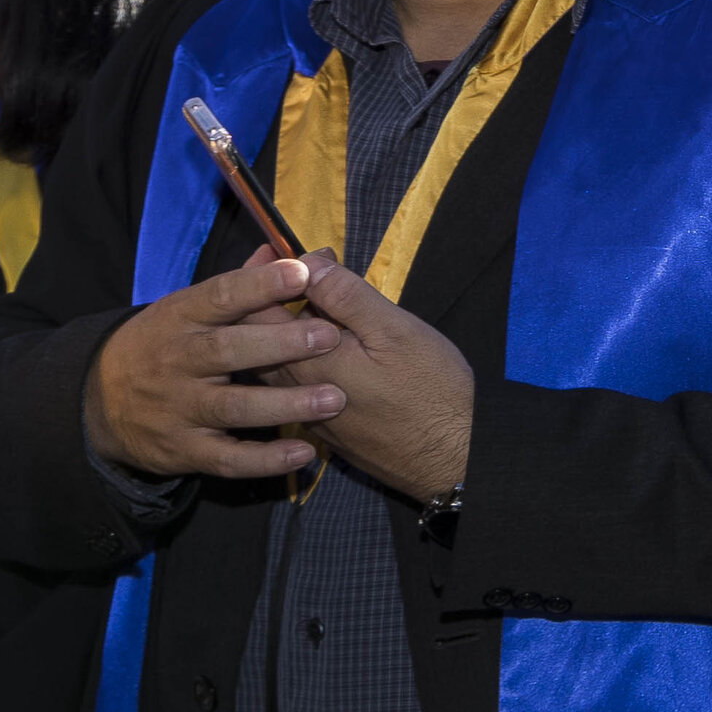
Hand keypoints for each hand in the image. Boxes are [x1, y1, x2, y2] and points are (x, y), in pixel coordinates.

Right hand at [83, 249, 345, 481]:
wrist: (98, 402)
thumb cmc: (161, 346)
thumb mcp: (185, 310)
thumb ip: (235, 285)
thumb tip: (278, 249)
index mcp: (178, 317)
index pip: (219, 296)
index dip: (259, 285)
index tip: (302, 273)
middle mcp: (175, 361)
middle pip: (227, 350)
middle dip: (280, 343)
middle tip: (330, 337)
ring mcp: (177, 408)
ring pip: (232, 406)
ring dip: (284, 404)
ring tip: (334, 398)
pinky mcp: (182, 450)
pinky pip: (227, 458)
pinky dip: (265, 459)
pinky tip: (304, 452)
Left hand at [281, 254, 476, 501]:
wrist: (453, 462)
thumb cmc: (432, 392)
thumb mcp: (396, 332)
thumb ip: (347, 296)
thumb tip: (308, 263)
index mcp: (307, 361)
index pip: (258, 310)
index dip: (263, 273)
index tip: (281, 249)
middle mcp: (295, 391)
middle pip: (259, 338)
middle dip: (268, 298)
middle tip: (290, 269)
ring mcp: (309, 414)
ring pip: (276, 364)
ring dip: (282, 330)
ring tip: (307, 303)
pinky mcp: (326, 430)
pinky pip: (296, 387)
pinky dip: (300, 359)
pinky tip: (326, 348)